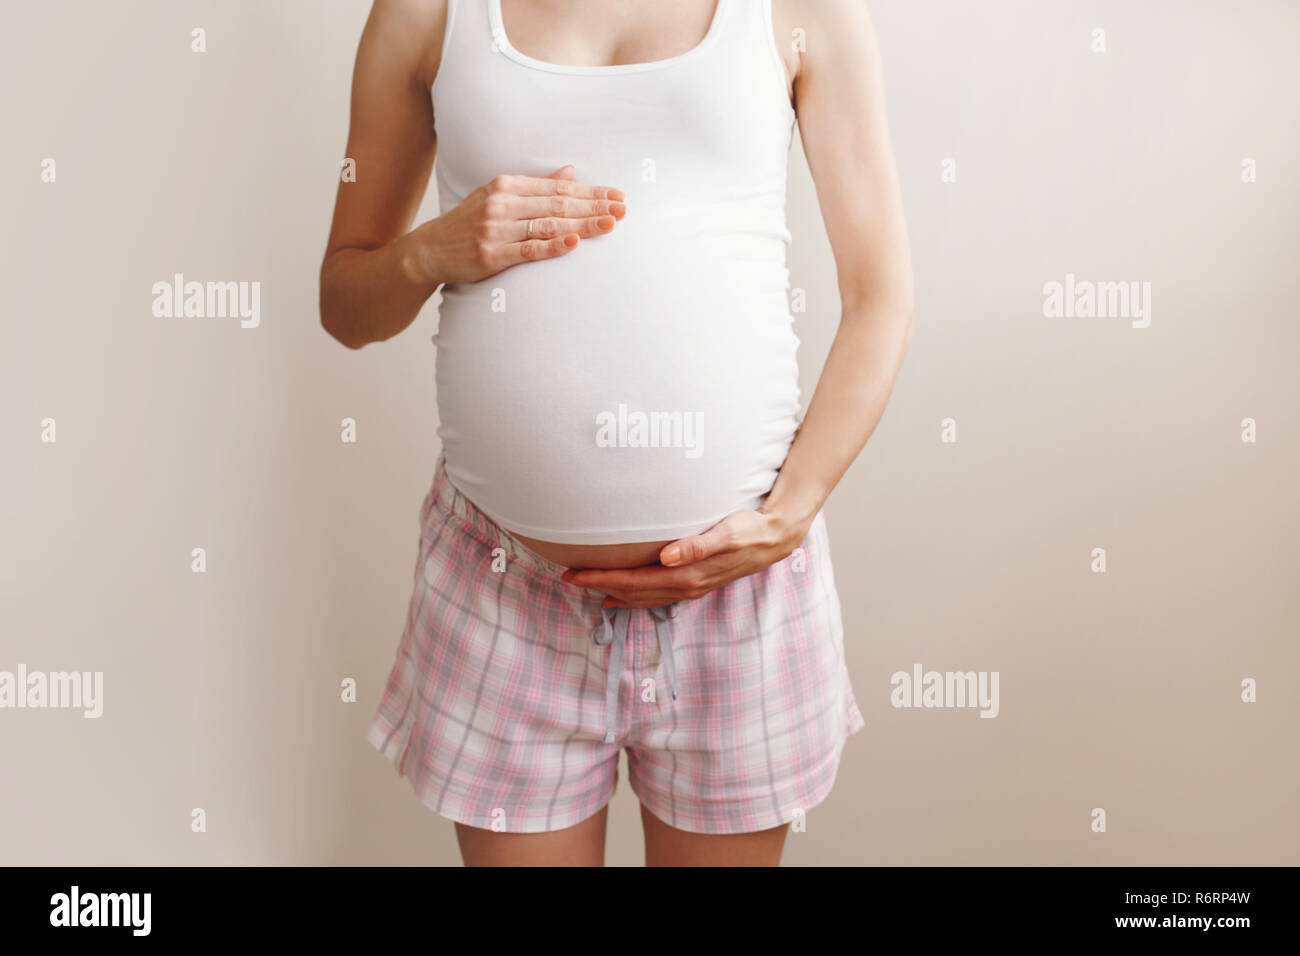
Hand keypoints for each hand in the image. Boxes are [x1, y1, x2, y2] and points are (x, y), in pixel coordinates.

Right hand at [420, 165, 624, 284]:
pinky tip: (574, 243)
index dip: (590, 192)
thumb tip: (569, 173)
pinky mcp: (491, 254)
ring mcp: (496, 228)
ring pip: (548, 225)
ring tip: (609, 224)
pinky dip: (553, 246)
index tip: (616, 196)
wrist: (430, 249)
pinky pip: (528, 249)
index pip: (558, 188)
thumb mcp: (498, 196)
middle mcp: (502, 203)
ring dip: (582, 225)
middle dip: (593, 206)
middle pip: (558, 204)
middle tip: (622, 209)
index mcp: (507, 185)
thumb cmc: (469, 223)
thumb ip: (535, 187)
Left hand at [561, 509, 812, 608]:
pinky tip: (621, 595)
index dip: (602, 578)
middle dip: (599, 585)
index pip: (634, 580)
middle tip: (567, 578)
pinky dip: (635, 596)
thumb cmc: (750, 530)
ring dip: (614, 593)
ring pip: (643, 596)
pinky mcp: (694, 582)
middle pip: (633, 591)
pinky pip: (656, 595)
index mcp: (687, 575)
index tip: (574, 574)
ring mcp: (690, 587)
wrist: (775, 539)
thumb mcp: (727, 533)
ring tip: (588, 588)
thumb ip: (698, 545)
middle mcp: (685, 585)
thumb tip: (667, 556)